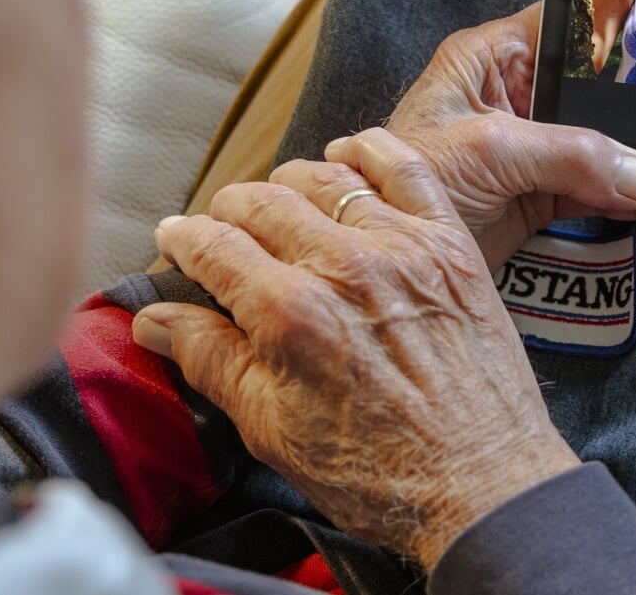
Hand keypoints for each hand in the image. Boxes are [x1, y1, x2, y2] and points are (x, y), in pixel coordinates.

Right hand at [133, 128, 582, 569]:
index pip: (214, 247)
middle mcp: (344, 266)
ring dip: (289, 181)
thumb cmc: (380, 475)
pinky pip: (406, 169)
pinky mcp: (450, 245)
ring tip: (277, 201)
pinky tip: (347, 158)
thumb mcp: (272, 430)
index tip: (174, 241)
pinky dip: (370, 151)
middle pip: (262, 202)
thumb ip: (210, 360)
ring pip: (326, 178)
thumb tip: (152, 319)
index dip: (183, 239)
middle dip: (228, 209)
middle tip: (220, 228)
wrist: (483, 485)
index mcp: (291, 314)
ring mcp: (402, 248)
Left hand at [382, 2, 635, 269]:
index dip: (626, 31)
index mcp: (494, 57)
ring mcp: (533, 148)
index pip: (571, 25)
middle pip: (607, 95)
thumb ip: (570, 153)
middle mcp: (518, 94)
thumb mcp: (488, 151)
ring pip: (615, 149)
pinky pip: (606, 191)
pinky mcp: (541, 195)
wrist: (376, 261)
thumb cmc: (401, 182)